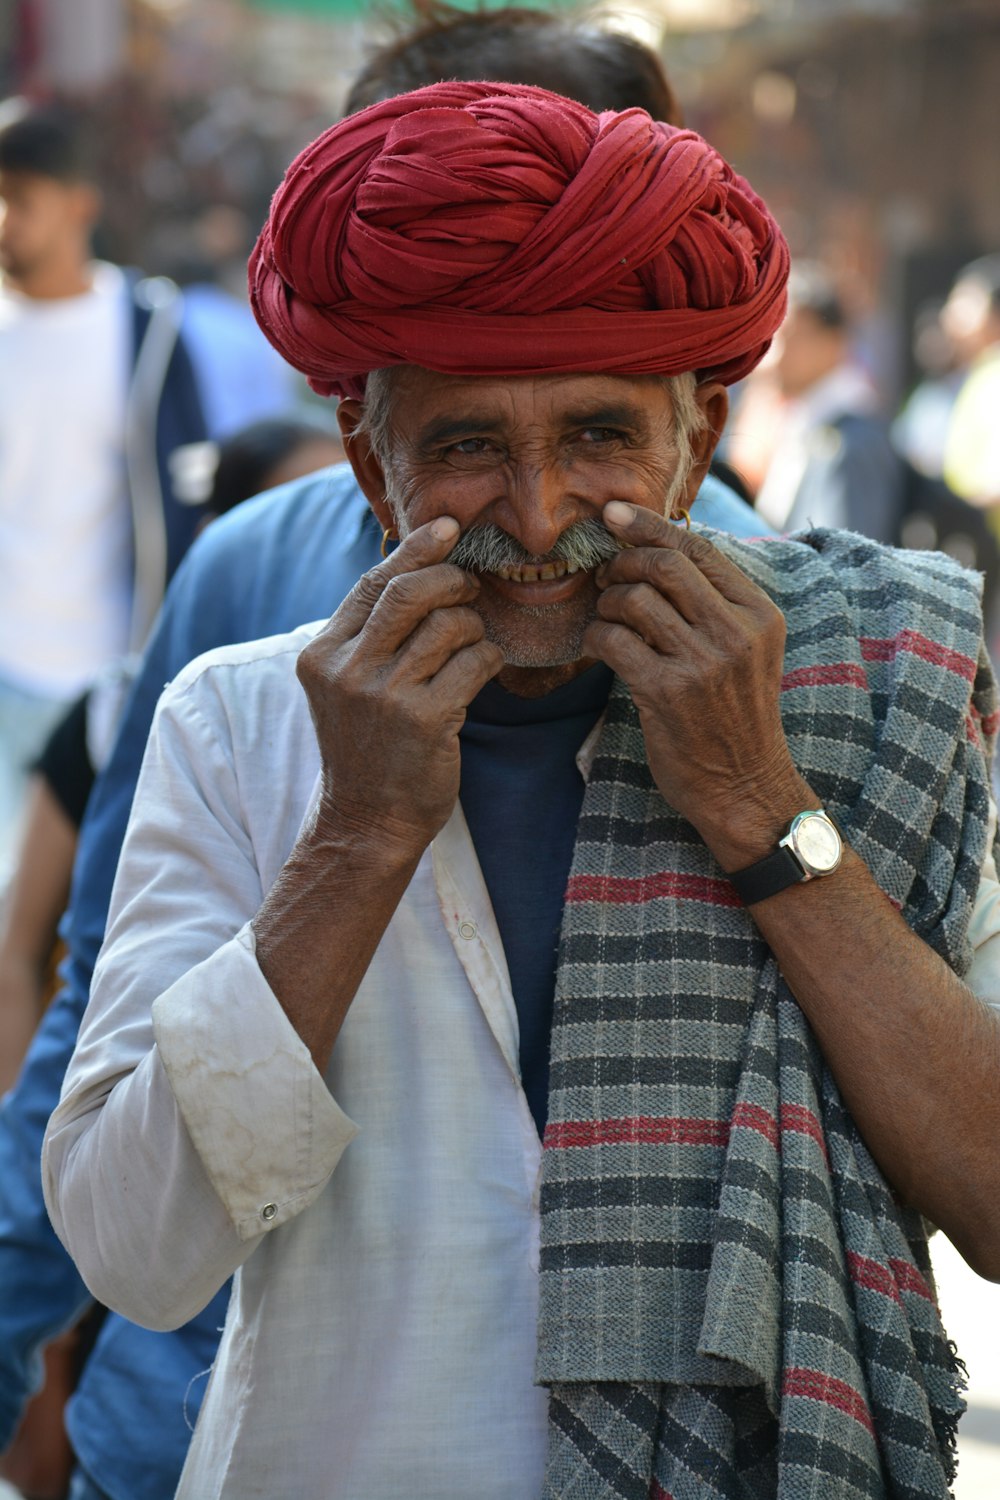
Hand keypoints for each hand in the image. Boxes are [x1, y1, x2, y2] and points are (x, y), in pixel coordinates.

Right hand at [296, 517, 502, 854]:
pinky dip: (488, 659)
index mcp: (322, 654)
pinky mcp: (425, 720)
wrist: (366, 822)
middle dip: (451, 580)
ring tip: (473, 645)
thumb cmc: (368, 748)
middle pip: (410, 592)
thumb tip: (417, 567)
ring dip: (473, 627)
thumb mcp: (346, 686)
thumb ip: (368, 635)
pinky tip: (485, 671)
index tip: (448, 528)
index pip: (373, 583)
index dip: (415, 549)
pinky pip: (475, 663)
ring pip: (448, 625)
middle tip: (470, 588)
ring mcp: (384, 695)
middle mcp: (347, 670)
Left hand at [582, 501, 810, 865]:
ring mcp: (703, 662)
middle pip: (663, 564)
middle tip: (605, 577)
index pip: (699, 548)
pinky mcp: (667, 692)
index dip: (650, 525)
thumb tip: (660, 547)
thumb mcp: (747, 652)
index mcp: (759, 614)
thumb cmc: (735, 718)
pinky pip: (614, 640)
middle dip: (622, 562)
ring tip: (607, 619)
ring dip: (607, 603)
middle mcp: (736, 633)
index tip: (613, 513)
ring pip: (634, 599)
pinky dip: (596, 636)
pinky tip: (600, 647)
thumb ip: (716, 604)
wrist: (745, 789)